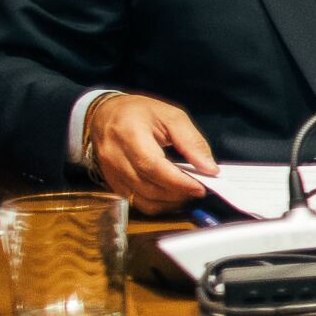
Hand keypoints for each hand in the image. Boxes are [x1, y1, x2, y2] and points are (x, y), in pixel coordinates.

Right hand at [82, 93, 216, 207]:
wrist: (105, 114)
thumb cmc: (140, 112)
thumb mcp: (171, 116)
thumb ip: (191, 141)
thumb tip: (209, 168)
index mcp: (128, 134)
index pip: (153, 166)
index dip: (178, 181)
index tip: (201, 187)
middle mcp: (114, 156)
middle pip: (148, 187)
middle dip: (178, 192)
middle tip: (199, 188)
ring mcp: (110, 172)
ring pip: (143, 199)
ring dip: (170, 201)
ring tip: (187, 191)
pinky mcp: (112, 183)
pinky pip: (136, 202)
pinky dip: (158, 203)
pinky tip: (171, 194)